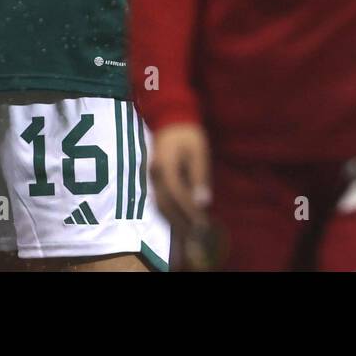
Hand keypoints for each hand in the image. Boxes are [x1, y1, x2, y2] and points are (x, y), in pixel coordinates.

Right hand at [150, 122, 211, 242]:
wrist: (169, 119)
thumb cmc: (188, 135)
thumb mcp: (198, 152)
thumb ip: (199, 177)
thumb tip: (203, 202)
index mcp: (166, 167)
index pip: (178, 195)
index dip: (189, 212)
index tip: (202, 225)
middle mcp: (155, 175)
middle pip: (165, 205)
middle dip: (180, 223)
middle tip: (196, 236)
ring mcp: (152, 177)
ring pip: (160, 205)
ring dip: (173, 221)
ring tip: (188, 233)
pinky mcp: (153, 179)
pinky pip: (159, 200)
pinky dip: (168, 213)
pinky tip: (179, 220)